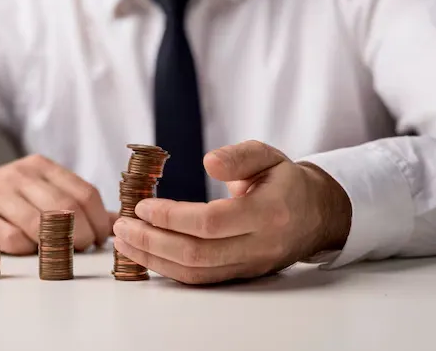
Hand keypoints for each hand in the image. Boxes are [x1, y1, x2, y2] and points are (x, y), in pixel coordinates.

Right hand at [0, 154, 117, 253]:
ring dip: (57, 245)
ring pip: (42, 224)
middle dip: (83, 235)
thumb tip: (117, 223)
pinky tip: (28, 250)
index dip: (99, 220)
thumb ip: (77, 204)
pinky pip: (13, 239)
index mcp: (42, 167)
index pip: (84, 192)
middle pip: (67, 208)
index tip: (101, 238)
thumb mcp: (40, 191)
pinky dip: (27, 250)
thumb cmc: (6, 200)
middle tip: (82, 249)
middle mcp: (21, 176)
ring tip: (60, 254)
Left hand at [112, 140, 351, 284]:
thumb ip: (239, 155)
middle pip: (197, 254)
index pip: (211, 222)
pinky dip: (167, 269)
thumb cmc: (284, 181)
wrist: (314, 214)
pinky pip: (200, 280)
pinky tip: (145, 255)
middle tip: (121, 226)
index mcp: (267, 213)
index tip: (142, 205)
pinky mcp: (239, 275)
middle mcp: (259, 246)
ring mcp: (249, 265)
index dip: (172, 216)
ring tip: (124, 242)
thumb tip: (209, 161)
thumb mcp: (268, 155)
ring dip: (153, 260)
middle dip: (152, 242)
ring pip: (195, 273)